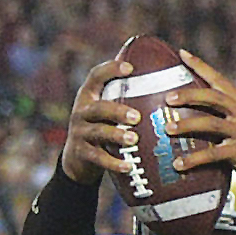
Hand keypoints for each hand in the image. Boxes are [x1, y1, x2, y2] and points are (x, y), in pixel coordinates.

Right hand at [59, 57, 136, 185]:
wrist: (77, 160)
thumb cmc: (101, 127)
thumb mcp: (104, 110)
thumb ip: (121, 96)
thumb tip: (158, 75)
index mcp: (88, 96)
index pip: (95, 76)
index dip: (110, 70)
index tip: (130, 68)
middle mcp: (81, 112)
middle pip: (98, 108)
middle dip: (117, 111)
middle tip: (137, 117)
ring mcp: (79, 133)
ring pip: (98, 132)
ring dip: (116, 135)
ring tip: (134, 140)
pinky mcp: (81, 153)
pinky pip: (98, 158)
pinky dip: (114, 163)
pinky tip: (128, 166)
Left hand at [167, 49, 235, 193]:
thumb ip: (222, 114)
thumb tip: (189, 111)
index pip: (219, 79)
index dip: (200, 65)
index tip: (182, 53)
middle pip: (213, 97)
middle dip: (189, 95)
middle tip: (168, 98)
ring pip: (211, 123)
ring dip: (187, 125)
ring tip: (167, 128)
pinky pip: (213, 154)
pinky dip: (194, 159)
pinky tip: (178, 164)